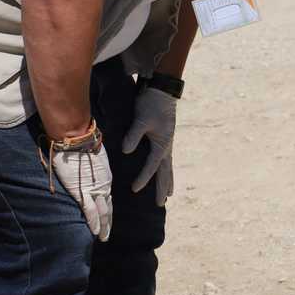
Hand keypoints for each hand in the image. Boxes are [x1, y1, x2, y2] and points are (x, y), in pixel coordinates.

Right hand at [51, 139, 112, 240]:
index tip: (108, 221)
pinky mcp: (82, 191)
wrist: (76, 139)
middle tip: (107, 236)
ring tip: (104, 238)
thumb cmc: (83, 144)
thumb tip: (89, 168)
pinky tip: (96, 232)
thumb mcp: (95, 158)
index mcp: (105, 177)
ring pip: (101, 212)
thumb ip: (94, 168)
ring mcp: (94, 189)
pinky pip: (89, 210)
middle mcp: (103, 185)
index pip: (108, 198)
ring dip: (103, 227)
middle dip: (108, 223)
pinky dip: (93, 222)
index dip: (108, 211)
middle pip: (107, 208)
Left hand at [122, 87, 177, 205]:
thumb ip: (134, 136)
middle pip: (166, 171)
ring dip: (168, 180)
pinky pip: (165, 159)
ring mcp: (167, 142)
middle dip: (163, 187)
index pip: (152, 166)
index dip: (144, 178)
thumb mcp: (141, 119)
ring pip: (168, 166)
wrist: (162, 90)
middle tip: (161, 204)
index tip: (135, 189)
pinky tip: (162, 171)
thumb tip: (126, 151)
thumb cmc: (151, 104)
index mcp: (162, 143)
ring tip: (169, 194)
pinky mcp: (164, 137)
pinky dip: (165, 169)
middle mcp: (167, 146)